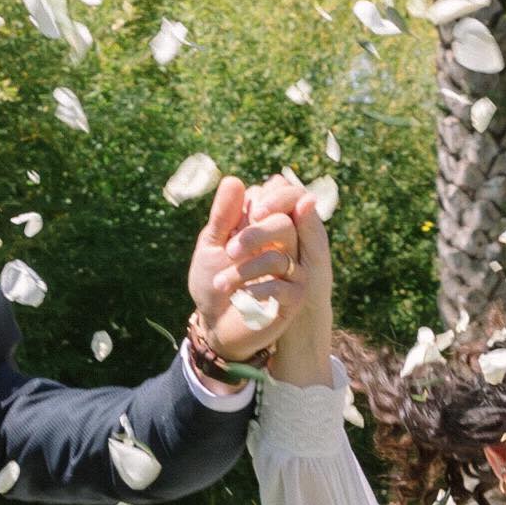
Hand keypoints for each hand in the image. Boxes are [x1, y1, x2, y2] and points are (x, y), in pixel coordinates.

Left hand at [189, 174, 300, 365]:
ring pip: (277, 256)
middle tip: (228, 251)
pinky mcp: (294, 297)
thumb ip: (223, 216)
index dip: (273, 198)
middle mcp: (284, 244)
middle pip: (284, 224)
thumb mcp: (211, 246)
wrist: (214, 324)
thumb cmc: (213, 281)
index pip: (282, 197)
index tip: (253, 212)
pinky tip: (239, 298)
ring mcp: (292, 270)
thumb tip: (234, 180)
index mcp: (266, 225)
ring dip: (243, 270)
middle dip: (253, 236)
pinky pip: (280, 285)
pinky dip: (254, 289)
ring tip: (220, 283)